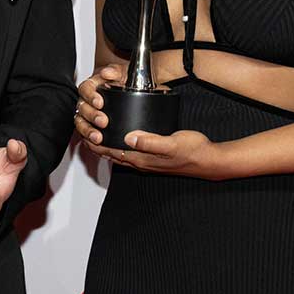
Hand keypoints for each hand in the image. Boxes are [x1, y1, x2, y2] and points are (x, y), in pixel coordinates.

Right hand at [73, 63, 127, 145]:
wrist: (130, 92)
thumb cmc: (124, 82)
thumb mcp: (123, 73)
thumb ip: (115, 71)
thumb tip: (108, 72)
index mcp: (92, 86)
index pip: (85, 89)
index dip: (90, 96)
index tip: (100, 102)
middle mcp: (87, 101)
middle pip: (82, 108)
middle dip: (91, 116)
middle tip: (103, 121)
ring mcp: (87, 115)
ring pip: (80, 123)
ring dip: (88, 131)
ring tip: (98, 138)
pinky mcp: (91, 128)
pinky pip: (85, 136)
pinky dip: (89, 142)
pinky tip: (97, 145)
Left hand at [87, 128, 225, 180]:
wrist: (209, 160)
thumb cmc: (193, 150)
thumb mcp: (172, 143)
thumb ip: (150, 141)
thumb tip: (128, 138)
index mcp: (143, 159)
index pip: (112, 152)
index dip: (97, 144)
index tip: (85, 133)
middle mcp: (142, 162)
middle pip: (112, 154)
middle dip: (97, 145)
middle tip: (84, 132)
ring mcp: (147, 161)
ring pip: (120, 154)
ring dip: (106, 146)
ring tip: (95, 133)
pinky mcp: (153, 157)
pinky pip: (130, 152)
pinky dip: (119, 146)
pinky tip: (120, 137)